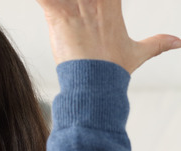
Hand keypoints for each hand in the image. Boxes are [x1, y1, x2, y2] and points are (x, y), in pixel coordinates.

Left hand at [36, 0, 180, 72]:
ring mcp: (75, 7)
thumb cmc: (111, 70)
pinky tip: (40, 1)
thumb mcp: (138, 53)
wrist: (94, 84)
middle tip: (76, 7)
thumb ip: (157, 43)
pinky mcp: (56, 15)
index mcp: (111, 3)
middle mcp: (94, 1)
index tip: (95, 2)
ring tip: (58, 5)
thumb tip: (178, 42)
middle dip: (77, 0)